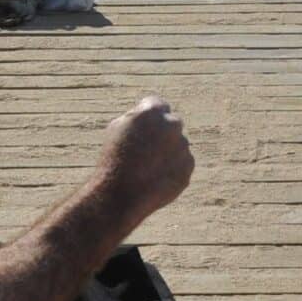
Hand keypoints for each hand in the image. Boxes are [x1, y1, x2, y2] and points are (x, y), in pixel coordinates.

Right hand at [97, 95, 192, 225]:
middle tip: (145, 149)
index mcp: (153, 112)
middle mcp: (172, 125)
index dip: (147, 117)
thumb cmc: (113, 159)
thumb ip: (136, 116)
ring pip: (177, 145)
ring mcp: (183, 147)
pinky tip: (153, 179)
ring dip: (166, 152)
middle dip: (161, 133)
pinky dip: (171, 169)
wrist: (121, 195)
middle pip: (171, 123)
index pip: (157, 105)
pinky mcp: (188, 167)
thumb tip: (148, 114)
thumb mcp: (116, 128)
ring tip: (145, 169)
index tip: (140, 129)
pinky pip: (181, 164)